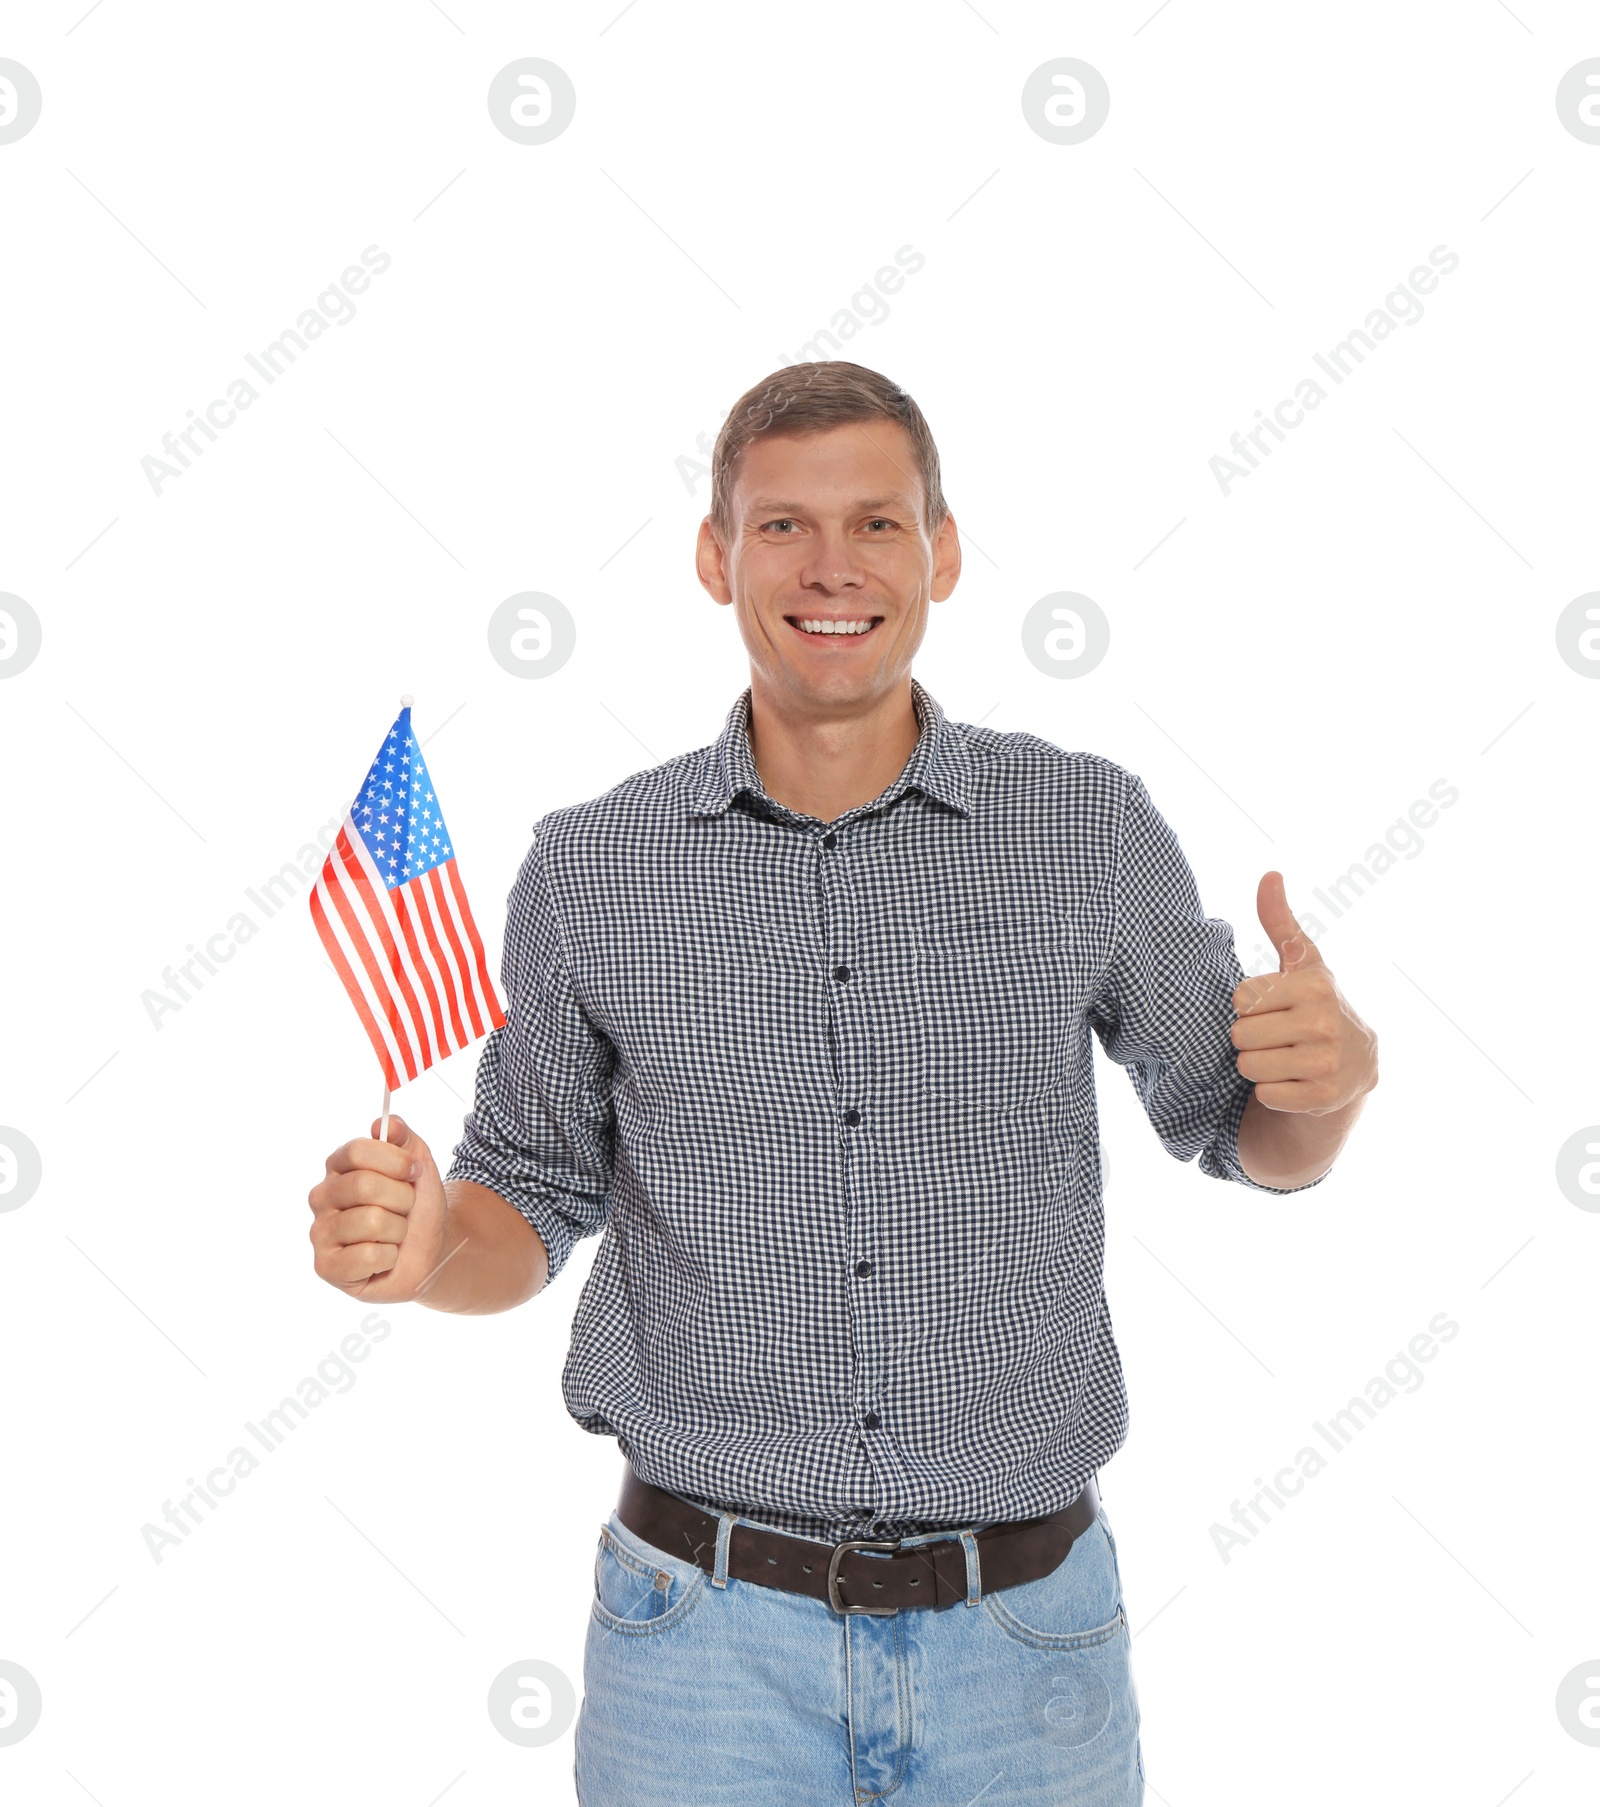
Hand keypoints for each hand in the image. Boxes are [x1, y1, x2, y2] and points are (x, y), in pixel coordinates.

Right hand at [308, 1115, 449, 1301]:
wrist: (430, 1249)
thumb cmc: (418, 1206)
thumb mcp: (419, 1164)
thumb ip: (403, 1137)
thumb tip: (383, 1123)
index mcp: (338, 1167)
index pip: (357, 1151)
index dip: (394, 1161)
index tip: (414, 1172)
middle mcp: (321, 1197)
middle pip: (364, 1186)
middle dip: (401, 1199)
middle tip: (405, 1209)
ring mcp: (320, 1233)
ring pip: (371, 1221)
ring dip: (398, 1230)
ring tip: (394, 1234)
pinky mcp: (326, 1267)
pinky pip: (367, 1256)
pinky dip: (388, 1257)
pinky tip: (383, 1258)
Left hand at [1230, 872, 1378, 1114]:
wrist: (1356, 1065)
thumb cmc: (1314, 1005)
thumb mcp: (1302, 964)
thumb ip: (1280, 922)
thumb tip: (1270, 874)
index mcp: (1314, 986)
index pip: (1240, 999)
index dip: (1250, 1006)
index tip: (1275, 1007)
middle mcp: (1324, 1023)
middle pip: (1240, 1036)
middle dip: (1251, 1038)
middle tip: (1278, 1036)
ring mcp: (1326, 1063)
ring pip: (1249, 1067)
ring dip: (1260, 1066)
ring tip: (1286, 1057)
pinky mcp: (1323, 1098)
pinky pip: (1266, 1095)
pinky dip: (1273, 1092)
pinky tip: (1296, 1080)